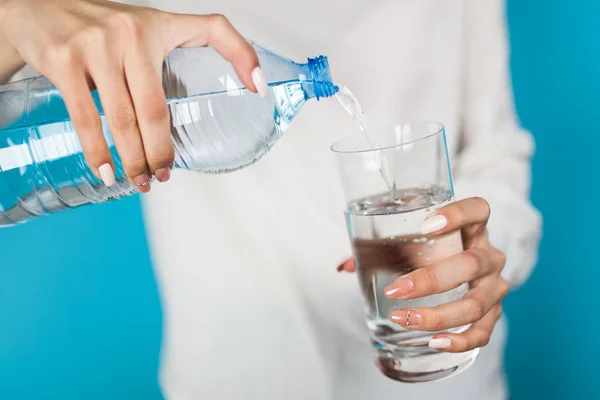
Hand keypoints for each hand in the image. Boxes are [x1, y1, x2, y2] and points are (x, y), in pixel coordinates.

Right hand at [0, 0, 265, 189]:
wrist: (35, 9)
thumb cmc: (99, 27)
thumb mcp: (143, 29)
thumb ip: (174, 53)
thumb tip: (211, 96)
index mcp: (158, 25)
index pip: (215, 29)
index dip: (244, 56)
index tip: (259, 91)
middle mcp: (131, 32)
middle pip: (157, 106)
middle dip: (162, 149)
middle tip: (164, 174)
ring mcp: (95, 46)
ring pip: (124, 118)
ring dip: (134, 159)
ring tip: (140, 181)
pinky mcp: (64, 61)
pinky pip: (86, 117)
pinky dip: (96, 150)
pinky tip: (105, 170)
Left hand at [338, 197, 507, 352]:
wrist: (463, 273)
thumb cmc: (432, 252)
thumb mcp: (410, 244)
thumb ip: (377, 249)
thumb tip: (344, 266)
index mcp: (473, 228)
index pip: (478, 210)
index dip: (458, 214)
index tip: (426, 225)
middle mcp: (490, 255)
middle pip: (472, 264)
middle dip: (431, 279)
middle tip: (396, 290)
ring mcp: (495, 286)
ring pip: (476, 303)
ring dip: (437, 315)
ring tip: (402, 319)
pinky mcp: (493, 313)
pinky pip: (483, 332)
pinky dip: (459, 340)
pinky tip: (434, 342)